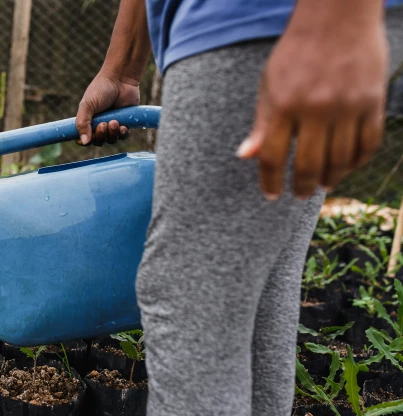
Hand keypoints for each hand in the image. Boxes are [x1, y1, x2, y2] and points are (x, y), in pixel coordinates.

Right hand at [75, 74, 139, 145]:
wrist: (121, 79)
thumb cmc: (101, 89)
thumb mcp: (87, 105)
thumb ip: (82, 123)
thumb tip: (83, 142)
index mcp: (87, 121)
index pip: (83, 139)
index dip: (84, 141)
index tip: (88, 137)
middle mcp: (99, 124)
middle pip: (98, 142)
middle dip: (100, 136)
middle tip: (103, 125)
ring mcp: (112, 125)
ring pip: (111, 140)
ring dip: (112, 134)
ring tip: (114, 122)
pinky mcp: (126, 122)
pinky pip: (123, 136)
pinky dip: (122, 134)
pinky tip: (123, 126)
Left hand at [237, 0, 388, 199]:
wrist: (336, 17)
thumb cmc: (296, 53)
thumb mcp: (270, 86)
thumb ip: (262, 124)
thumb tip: (246, 156)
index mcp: (283, 106)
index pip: (273, 157)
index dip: (270, 181)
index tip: (271, 194)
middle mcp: (315, 109)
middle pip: (309, 165)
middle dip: (302, 187)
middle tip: (299, 195)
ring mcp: (346, 106)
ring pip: (340, 160)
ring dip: (331, 178)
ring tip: (323, 184)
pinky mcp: (372, 101)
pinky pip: (368, 144)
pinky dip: (357, 162)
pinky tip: (347, 167)